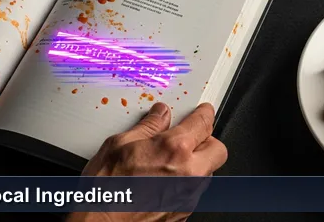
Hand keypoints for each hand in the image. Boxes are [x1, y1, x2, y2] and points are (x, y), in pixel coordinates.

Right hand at [68, 102, 226, 221]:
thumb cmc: (106, 191)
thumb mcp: (119, 145)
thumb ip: (147, 127)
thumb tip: (160, 116)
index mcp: (174, 149)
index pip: (203, 123)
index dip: (204, 113)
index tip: (202, 111)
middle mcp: (188, 173)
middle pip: (218, 149)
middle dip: (207, 140)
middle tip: (191, 137)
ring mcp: (188, 196)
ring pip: (208, 173)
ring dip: (197, 163)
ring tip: (173, 162)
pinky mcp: (183, 213)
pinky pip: (195, 192)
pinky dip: (186, 183)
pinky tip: (165, 182)